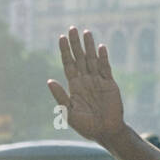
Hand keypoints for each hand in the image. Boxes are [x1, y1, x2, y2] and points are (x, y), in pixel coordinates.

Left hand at [47, 28, 126, 145]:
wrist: (106, 132)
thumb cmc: (86, 126)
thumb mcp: (69, 112)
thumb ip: (60, 96)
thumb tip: (49, 81)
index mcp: (74, 86)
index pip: (68, 64)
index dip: (65, 51)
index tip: (61, 37)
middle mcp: (85, 81)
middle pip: (80, 58)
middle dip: (76, 44)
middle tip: (72, 28)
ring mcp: (98, 81)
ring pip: (92, 60)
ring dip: (89, 46)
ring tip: (86, 32)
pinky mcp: (109, 84)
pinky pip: (106, 68)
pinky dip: (103, 58)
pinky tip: (100, 47)